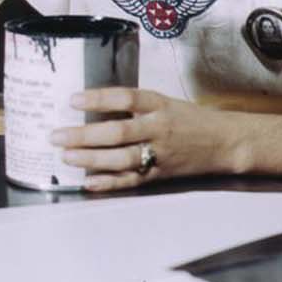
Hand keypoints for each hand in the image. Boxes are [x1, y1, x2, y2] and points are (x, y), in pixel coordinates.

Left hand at [50, 88, 237, 192]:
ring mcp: (161, 153)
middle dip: (84, 135)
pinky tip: (88, 183)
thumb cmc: (189, 119)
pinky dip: (109, 183)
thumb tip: (92, 107)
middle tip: (56, 136)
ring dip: (91, 159)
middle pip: (118, 132)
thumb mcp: (165, 103)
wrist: (225, 142)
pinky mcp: (161, 174)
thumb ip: (135, 107)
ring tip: (66, 157)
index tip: (72, 100)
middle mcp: (159, 128)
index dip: (98, 99)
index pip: (126, 98)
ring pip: (121, 159)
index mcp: (159, 104)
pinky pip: (132, 180)